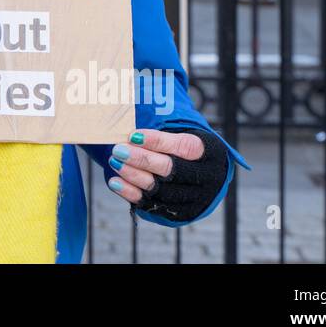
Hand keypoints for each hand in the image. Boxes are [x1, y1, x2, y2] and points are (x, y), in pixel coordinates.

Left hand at [105, 128, 228, 221]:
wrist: (199, 175)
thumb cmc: (183, 146)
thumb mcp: (183, 131)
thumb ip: (161, 125)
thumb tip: (130, 113)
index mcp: (211, 153)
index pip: (184, 147)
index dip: (157, 141)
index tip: (133, 135)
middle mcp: (207, 178)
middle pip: (170, 170)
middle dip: (141, 159)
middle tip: (118, 149)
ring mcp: (195, 198)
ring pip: (159, 189)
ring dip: (133, 175)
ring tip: (114, 162)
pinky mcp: (180, 213)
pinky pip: (152, 204)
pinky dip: (131, 193)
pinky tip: (115, 182)